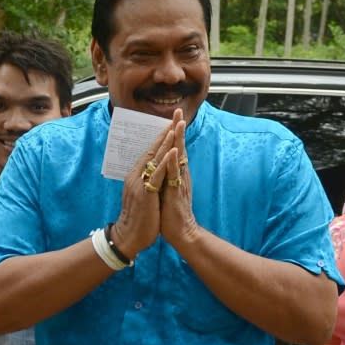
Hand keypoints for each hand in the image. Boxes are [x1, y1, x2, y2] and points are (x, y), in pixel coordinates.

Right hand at [114, 111, 180, 256]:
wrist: (129, 236)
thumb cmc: (138, 217)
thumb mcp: (142, 194)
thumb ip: (145, 181)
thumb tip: (152, 171)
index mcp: (136, 175)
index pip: (150, 152)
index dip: (161, 137)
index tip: (171, 123)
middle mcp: (136, 176)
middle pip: (152, 150)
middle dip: (164, 132)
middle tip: (175, 116)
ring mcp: (140, 183)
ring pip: (154, 158)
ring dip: (165, 142)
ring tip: (175, 127)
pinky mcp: (146, 194)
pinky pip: (157, 174)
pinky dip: (165, 162)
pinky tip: (172, 151)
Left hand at [159, 110, 197, 248]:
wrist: (181, 232)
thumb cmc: (172, 213)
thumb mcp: (167, 190)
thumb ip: (167, 177)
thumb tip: (163, 165)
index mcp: (176, 174)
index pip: (175, 149)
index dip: (173, 133)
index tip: (173, 117)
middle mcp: (180, 175)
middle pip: (179, 148)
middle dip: (178, 129)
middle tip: (179, 111)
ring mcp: (179, 183)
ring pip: (178, 158)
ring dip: (178, 140)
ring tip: (179, 123)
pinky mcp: (176, 193)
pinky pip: (174, 176)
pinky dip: (173, 163)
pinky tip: (173, 152)